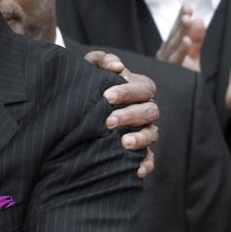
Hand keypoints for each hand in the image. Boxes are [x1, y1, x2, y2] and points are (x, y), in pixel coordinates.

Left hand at [84, 50, 158, 177]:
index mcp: (138, 88)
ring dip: (140, 138)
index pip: (143, 88)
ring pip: (152, 134)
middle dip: (130, 115)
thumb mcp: (91, 67)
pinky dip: (146, 164)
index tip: (107, 96)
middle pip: (150, 111)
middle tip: (109, 121)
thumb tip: (117, 66)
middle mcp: (145, 109)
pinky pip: (150, 158)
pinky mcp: (139, 150)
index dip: (127, 92)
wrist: (77, 106)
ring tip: (123, 142)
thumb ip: (102, 60)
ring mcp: (144, 130)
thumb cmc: (89, 82)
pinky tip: (137, 171)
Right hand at [156, 3, 205, 71]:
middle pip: (174, 35)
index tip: (187, 4)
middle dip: (181, 21)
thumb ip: (196, 40)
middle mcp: (165, 54)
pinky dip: (182, 51)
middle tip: (188, 9)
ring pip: (175, 45)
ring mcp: (166, 64)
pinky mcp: (171, 73)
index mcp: (169, 48)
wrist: (178, 104)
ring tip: (189, 19)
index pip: (175, 29)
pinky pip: (177, 61)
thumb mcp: (193, 56)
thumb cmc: (184, 77)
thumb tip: (199, 19)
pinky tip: (187, 41)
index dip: (180, 17)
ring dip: (182, 32)